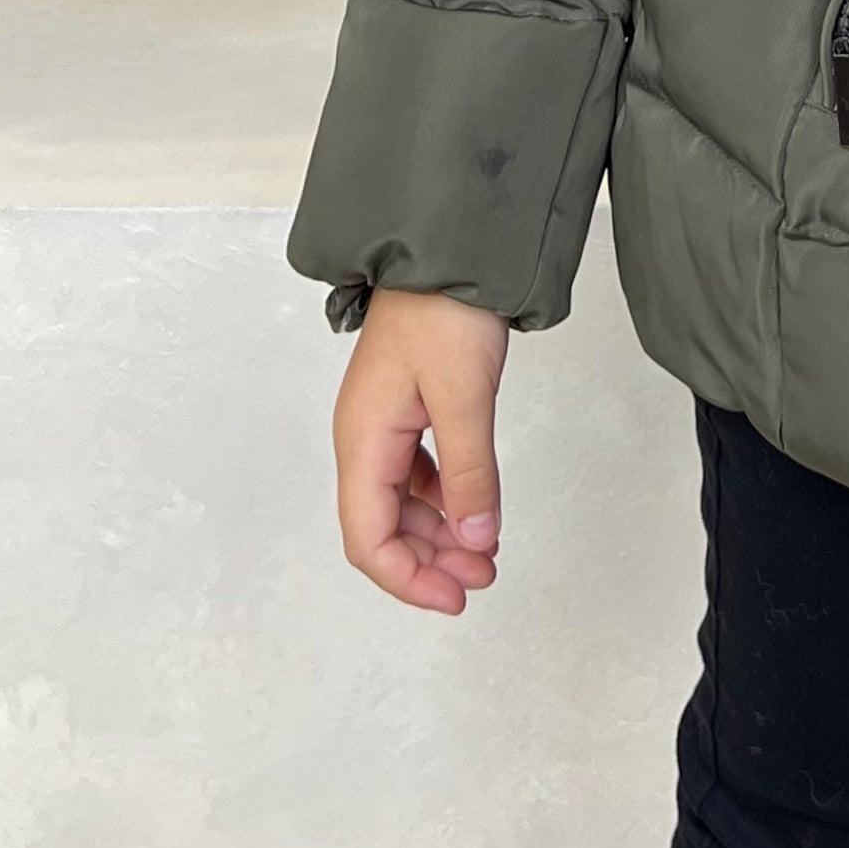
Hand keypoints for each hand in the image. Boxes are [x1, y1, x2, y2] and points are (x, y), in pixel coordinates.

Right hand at [332, 285, 511, 611]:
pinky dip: (445, 498)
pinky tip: (473, 506)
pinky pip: (417, 473)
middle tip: (483, 577)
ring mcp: (385, 424)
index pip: (368, 538)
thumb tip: (476, 540)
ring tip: (485, 550)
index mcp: (363, 440)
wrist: (449, 250)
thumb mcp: (464, 397)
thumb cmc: (443, 311)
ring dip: (440, 533)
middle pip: (384, 527)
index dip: (408, 579)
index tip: (454, 597)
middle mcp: (365, 438)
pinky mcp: (408, 408)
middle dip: (430, 561)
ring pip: (403, 503)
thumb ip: (470, 473)